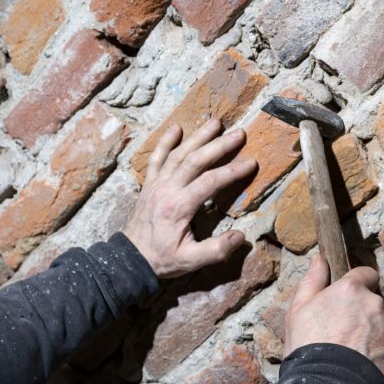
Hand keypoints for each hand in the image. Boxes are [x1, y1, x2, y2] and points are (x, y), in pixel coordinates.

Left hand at [124, 119, 255, 277]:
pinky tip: (176, 128)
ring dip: (198, 137)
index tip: (251, 162)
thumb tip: (241, 237)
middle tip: (239, 134)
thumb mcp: (191, 261)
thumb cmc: (163, 259)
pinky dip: (165, 142)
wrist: (131, 258)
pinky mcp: (149, 184)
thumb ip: (217, 250)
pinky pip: (157, 158)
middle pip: (196, 160)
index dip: (232, 171)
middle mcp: (167, 189)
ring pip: (178, 154)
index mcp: (179, 206)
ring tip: (215, 122)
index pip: (210, 181)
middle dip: (219, 145)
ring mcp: (156, 184)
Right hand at [284, 254, 383, 383]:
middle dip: (365, 317)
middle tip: (346, 338)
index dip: (358, 286)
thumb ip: (312, 281)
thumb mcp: (298, 312)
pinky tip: (368, 370)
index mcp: (351, 290)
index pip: (366, 274)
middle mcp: (376, 304)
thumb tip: (319, 258)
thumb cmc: (309, 349)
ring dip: (376, 337)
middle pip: (375, 304)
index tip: (349, 302)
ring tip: (356, 358)